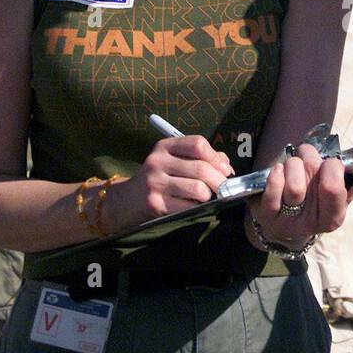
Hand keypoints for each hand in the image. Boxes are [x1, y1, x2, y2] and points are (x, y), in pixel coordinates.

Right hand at [104, 135, 233, 232]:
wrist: (126, 201)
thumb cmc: (159, 179)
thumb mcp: (174, 161)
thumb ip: (201, 159)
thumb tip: (226, 166)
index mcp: (164, 146)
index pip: (197, 144)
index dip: (216, 157)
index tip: (225, 169)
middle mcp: (157, 161)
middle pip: (201, 168)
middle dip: (220, 181)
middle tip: (224, 188)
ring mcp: (154, 182)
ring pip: (198, 189)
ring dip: (208, 196)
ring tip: (205, 197)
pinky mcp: (154, 203)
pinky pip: (188, 207)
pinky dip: (197, 208)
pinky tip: (192, 206)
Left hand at [249, 143, 352, 248]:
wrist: (282, 222)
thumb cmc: (313, 201)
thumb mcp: (335, 193)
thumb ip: (351, 180)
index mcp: (334, 217)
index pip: (334, 188)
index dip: (332, 166)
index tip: (328, 164)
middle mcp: (312, 222)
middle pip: (314, 178)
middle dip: (312, 159)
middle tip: (309, 162)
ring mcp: (289, 221)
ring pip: (295, 186)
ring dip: (293, 165)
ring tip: (293, 167)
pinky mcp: (267, 215)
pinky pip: (273, 191)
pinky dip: (276, 174)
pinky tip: (279, 171)